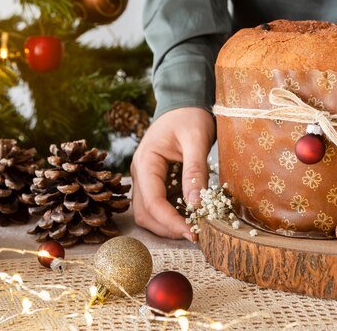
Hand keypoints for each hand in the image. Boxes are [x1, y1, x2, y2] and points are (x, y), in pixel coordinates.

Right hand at [130, 107, 214, 240]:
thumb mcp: (196, 139)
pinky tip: (190, 216)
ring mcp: (146, 178)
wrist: (184, 103)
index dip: (170, 221)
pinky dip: (171, 216)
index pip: (152, 201)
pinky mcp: (156, 181)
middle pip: (145, 213)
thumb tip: (196, 204)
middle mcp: (140, 172)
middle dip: (168, 228)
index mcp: (146, 161)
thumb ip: (195, 171)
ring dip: (168, 225)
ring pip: (148, 213)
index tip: (192, 232)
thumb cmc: (189, 116)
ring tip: (193, 227)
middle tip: (195, 234)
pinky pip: (158, 205)